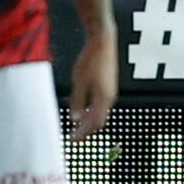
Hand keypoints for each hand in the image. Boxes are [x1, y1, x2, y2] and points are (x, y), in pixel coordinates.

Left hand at [66, 25, 118, 140]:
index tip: (72, 140)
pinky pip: (101, 106)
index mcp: (103, 98)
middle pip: (99, 121)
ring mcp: (110, 92)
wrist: (102, 42)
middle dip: (86, 130)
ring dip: (88, 122)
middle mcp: (110, 98)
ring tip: (76, 128)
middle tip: (73, 137)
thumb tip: (75, 118)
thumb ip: (77, 100)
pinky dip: (91, 113)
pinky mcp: (108, 87)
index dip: (83, 133)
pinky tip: (82, 112)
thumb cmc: (90, 60)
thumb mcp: (79, 81)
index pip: (94, 123)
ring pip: (100, 114)